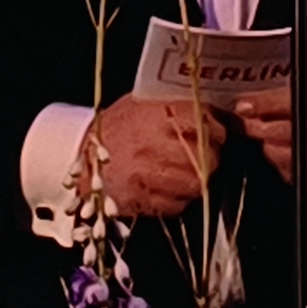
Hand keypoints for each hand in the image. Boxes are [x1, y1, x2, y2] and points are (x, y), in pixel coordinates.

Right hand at [80, 96, 222, 220]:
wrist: (83, 157)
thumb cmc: (122, 126)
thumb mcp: (148, 103)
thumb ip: (182, 106)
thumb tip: (222, 114)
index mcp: (157, 114)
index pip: (208, 125)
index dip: (216, 131)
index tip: (214, 134)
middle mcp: (153, 144)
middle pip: (208, 159)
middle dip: (210, 159)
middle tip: (202, 156)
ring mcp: (146, 175)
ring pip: (197, 185)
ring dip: (196, 181)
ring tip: (182, 171)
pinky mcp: (141, 201)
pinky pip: (178, 205)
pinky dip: (178, 198)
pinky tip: (166, 186)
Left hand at [232, 87, 306, 200]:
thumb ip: (294, 95)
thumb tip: (254, 101)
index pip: (298, 103)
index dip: (267, 105)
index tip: (245, 105)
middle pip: (286, 132)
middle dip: (257, 126)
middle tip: (242, 121)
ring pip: (283, 155)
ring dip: (267, 145)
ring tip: (266, 135)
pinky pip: (290, 173)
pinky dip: (279, 162)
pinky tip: (282, 152)